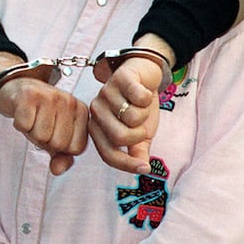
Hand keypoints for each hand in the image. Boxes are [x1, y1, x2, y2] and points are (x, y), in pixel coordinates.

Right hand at [0, 78, 88, 175]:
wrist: (18, 88)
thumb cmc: (39, 113)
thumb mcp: (55, 135)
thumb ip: (62, 156)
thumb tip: (58, 170)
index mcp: (82, 111)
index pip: (76, 148)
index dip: (60, 147)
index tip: (53, 132)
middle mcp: (69, 101)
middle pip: (58, 143)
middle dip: (44, 140)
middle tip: (39, 124)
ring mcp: (50, 96)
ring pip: (40, 136)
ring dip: (30, 132)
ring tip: (31, 118)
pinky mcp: (29, 95)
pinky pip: (24, 126)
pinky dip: (19, 124)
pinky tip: (22, 113)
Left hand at [88, 55, 161, 173]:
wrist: (145, 74)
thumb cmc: (139, 105)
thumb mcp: (140, 132)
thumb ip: (137, 151)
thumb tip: (142, 169)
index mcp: (97, 128)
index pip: (108, 154)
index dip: (126, 164)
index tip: (143, 168)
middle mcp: (96, 111)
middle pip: (120, 137)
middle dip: (140, 133)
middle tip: (141, 121)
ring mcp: (105, 93)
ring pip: (133, 117)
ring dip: (145, 112)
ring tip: (140, 103)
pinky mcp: (119, 78)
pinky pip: (139, 97)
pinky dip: (147, 97)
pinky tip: (143, 91)